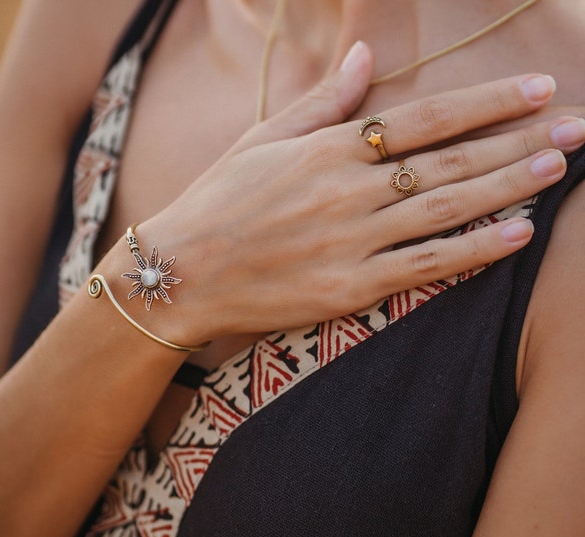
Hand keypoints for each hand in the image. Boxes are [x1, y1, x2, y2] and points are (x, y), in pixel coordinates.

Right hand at [126, 43, 582, 345]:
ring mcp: (351, 242)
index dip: (485, 101)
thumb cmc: (217, 201)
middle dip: (519, 140)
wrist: (180, 272)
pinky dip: (474, 251)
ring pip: (446, 209)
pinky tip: (517, 236)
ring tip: (558, 169)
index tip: (536, 88)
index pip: (423, 116)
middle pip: (449, 159)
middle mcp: (346, 190)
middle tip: (576, 128)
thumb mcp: (260, 140)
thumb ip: (320, 103)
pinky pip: (425, 267)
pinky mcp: (349, 289)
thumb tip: (363, 57)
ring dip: (509, 187)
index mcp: (326, 148)